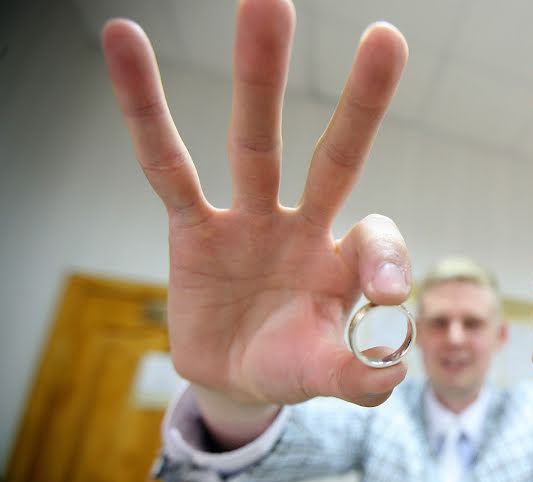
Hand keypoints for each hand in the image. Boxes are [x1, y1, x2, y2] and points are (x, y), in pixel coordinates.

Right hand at [102, 0, 411, 434]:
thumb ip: (358, 377)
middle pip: (336, 158)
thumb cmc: (290, 367)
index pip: (376, 238)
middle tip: (387, 39)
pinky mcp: (192, 228)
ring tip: (264, 2)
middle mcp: (304, 227)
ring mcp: (247, 220)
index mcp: (345, 264)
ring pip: (255, 142)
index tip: (383, 293)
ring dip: (259, 77)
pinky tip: (124, 41)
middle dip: (360, 104)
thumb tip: (393, 371)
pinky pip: (166, 166)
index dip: (385, 257)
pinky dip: (145, 109)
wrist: (235, 375)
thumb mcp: (323, 378)